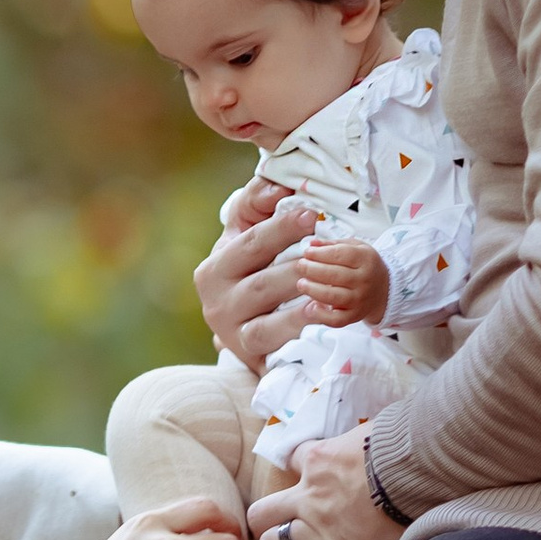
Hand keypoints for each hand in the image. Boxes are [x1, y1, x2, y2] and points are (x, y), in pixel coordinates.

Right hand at [194, 182, 318, 378]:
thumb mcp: (245, 235)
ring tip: (325, 284)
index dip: (279, 228)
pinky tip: (320, 313)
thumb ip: (257, 203)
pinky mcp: (248, 354)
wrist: (243, 328)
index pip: (249, 243)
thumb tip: (277, 185)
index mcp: (215, 265)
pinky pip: (272, 339)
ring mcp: (231, 330)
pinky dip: (295, 326)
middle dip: (295, 263)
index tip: (310, 214)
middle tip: (325, 251)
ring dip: (297, 296)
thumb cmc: (250, 272)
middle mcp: (216, 299)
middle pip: (259, 279)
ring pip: (265, 312)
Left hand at [250, 433, 399, 539]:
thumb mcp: (374, 430)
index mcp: (319, 461)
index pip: (294, 459)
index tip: (309, 473)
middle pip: (264, 513)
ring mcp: (322, 530)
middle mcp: (311, 498)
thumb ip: (363, 439)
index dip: (301, 467)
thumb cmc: (405, 443)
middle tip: (276, 530)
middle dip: (265, 523)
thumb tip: (381, 436)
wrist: (421, 466)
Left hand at [298, 237, 389, 330]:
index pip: (340, 254)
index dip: (320, 253)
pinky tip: (312, 306)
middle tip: (301, 266)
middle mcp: (365, 280)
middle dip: (312, 270)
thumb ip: (332, 244)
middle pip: (334, 275)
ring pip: (333, 297)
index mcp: (366, 259)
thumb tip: (312, 243)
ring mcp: (360, 300)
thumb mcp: (354, 248)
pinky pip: (336, 320)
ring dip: (313, 290)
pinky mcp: (354, 316)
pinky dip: (322, 315)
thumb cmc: (363, 265)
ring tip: (301, 283)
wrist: (384, 289)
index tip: (307, 252)